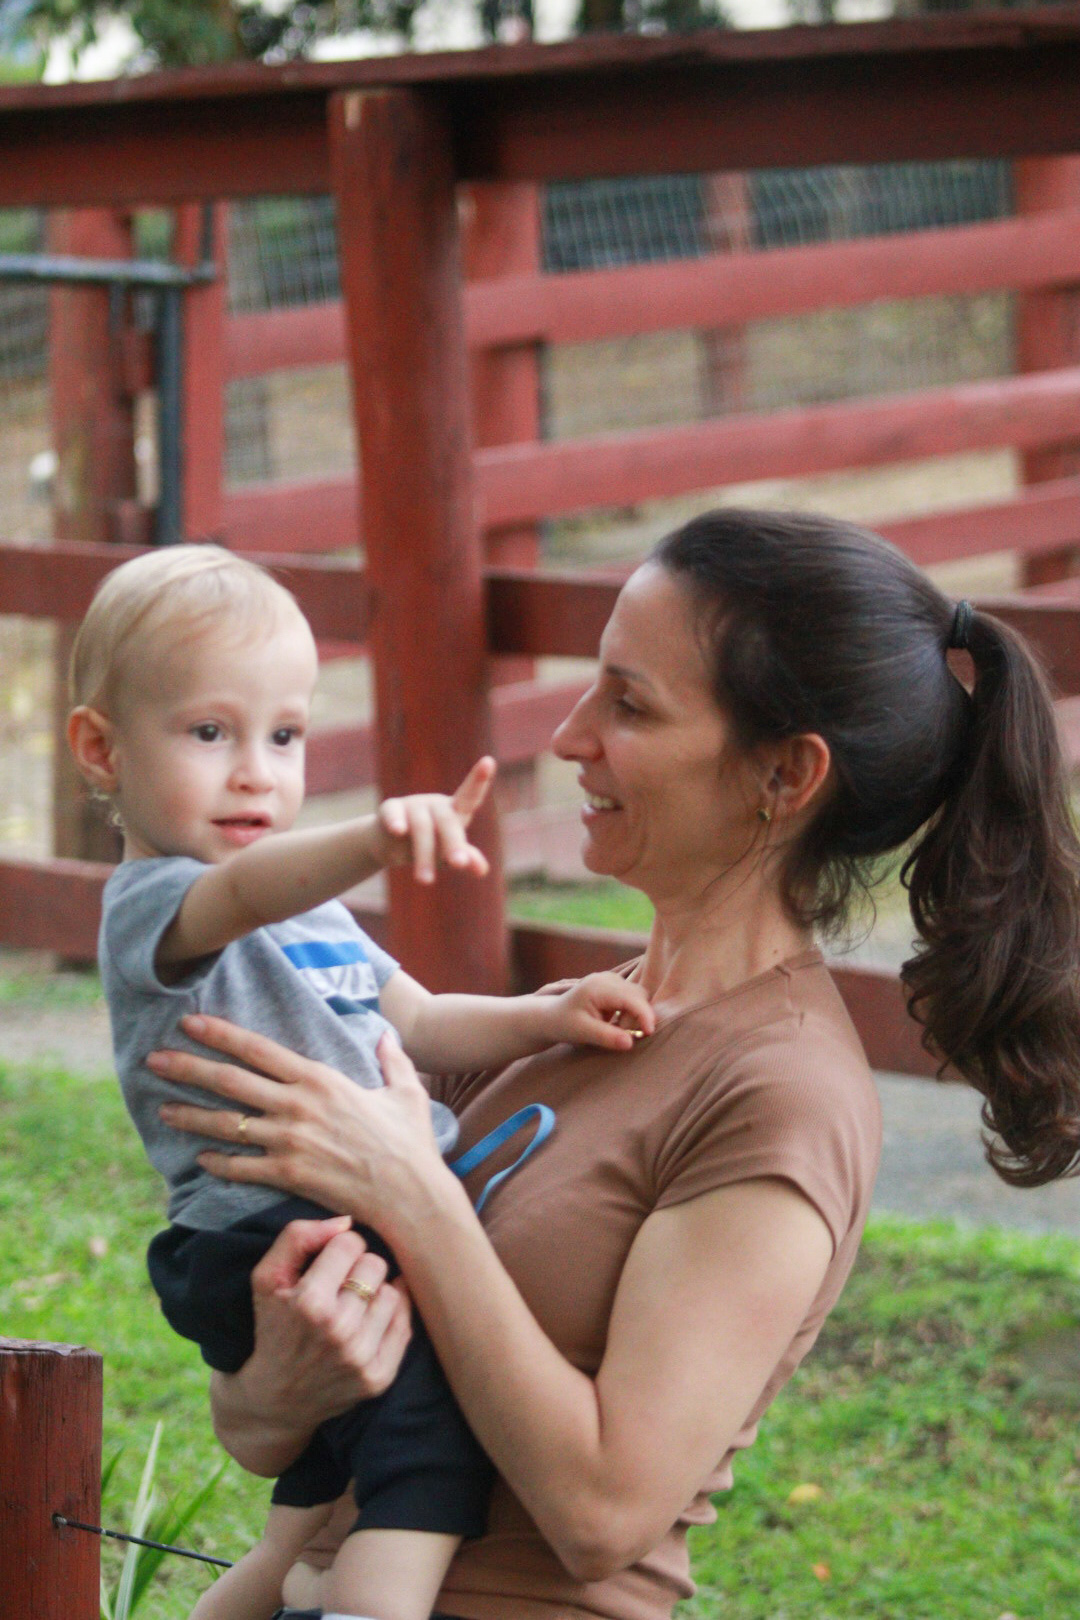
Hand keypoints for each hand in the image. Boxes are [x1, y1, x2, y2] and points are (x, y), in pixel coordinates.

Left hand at [151, 1018, 442, 1231]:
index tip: (189, 1023)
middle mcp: (297, 1106)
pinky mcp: (287, 1175)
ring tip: (161, 1109)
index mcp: (319, 1078)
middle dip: (188, 1067)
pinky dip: (216, 1162)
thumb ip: (392, 1060)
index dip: (219, 1034)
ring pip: (226, 1124)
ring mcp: (289, 1142)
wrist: (409, 1193)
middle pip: (230, 1081)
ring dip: (190, 1115)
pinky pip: (240, 1167)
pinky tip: (199, 1158)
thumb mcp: (405, 1092)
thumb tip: (386, 1036)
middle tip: (155, 1059)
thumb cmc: (410, 1142)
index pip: (257, 1049)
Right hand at [211, 1217, 412, 1473]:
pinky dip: (391, 1316)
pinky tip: (370, 1318)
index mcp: (309, 1303)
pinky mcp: (379, 1378)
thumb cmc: (272, 1327)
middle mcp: (338, 1331)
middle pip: (375, 1265)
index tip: (327, 1264)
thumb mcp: (266, 1278)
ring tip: (352, 1305)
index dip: (337, 1248)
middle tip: (340, 1285)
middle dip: (358, 1268)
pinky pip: (405, 1325)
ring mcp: (362, 1358)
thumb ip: (298, 1237)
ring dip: (374, 1293)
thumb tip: (346, 1222)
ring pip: (393, 1292)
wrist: (275, 1399)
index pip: (350, 1243)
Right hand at [377, 755, 495, 883]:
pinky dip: (396, 822)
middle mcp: (436, 804)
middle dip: (453, 845)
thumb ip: (466, 858)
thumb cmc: (429, 846)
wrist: (388, 845)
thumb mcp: (448, 854)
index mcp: (455, 811)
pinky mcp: (391, 808)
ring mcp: (413, 804)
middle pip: (448, 822)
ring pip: (422, 829)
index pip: (470, 796)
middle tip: (459, 864)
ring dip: (424, 857)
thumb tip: (482, 870)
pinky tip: (399, 831)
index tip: (489, 761)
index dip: (479, 780)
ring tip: (425, 882)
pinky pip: (394, 814)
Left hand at [546, 971, 655, 1050]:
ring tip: (618, 1030)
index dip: (644, 1015)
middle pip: (639, 995)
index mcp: (598, 987)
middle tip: (626, 1036)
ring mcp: (611, 980)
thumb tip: (631, 1043)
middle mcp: (607, 978)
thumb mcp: (582, 1032)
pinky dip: (631, 1012)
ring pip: (638, 996)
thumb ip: (606, 1037)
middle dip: (640, 1016)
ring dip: (636, 1015)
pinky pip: (633, 998)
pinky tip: (617, 1023)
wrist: (551, 1016)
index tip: (649, 1033)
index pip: (631, 998)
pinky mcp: (614, 986)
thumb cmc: (563, 1024)